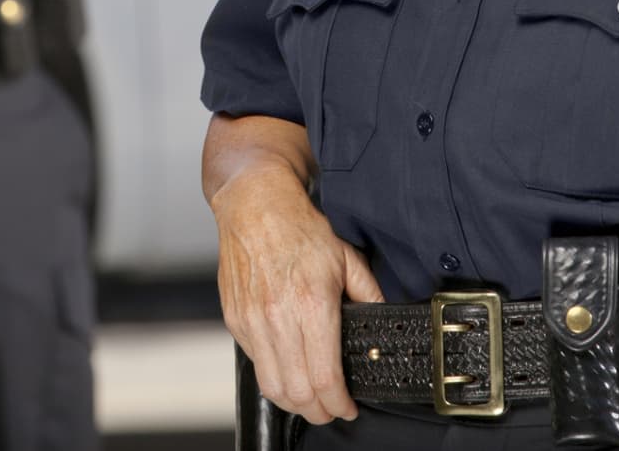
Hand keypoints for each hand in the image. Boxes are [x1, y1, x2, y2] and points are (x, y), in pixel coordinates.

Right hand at [212, 164, 383, 423]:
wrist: (254, 207)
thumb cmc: (298, 228)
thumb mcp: (347, 258)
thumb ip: (368, 294)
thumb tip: (383, 319)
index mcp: (311, 305)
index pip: (325, 378)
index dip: (339, 404)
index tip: (348, 407)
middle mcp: (278, 318)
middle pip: (298, 393)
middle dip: (319, 411)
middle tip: (332, 409)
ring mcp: (252, 322)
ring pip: (273, 386)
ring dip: (294, 403)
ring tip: (311, 400)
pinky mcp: (235, 321)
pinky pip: (255, 364)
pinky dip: (273, 377)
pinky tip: (288, 370)